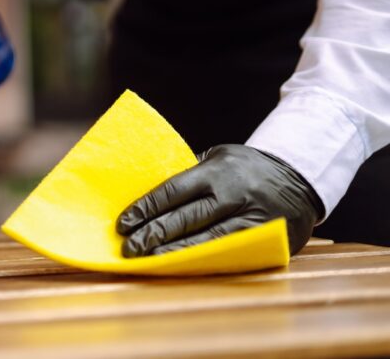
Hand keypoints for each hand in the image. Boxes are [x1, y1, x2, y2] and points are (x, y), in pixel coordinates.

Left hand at [116, 144, 324, 256]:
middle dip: (154, 234)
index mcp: (217, 171)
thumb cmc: (247, 167)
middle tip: (129, 248)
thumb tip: (153, 194)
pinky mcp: (264, 238)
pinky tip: (183, 266)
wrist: (300, 177)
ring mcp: (251, 218)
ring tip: (149, 260)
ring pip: (206, 239)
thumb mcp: (219, 157)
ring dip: (174, 252)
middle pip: (186, 217)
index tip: (124, 223)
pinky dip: (204, 259)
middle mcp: (233, 194)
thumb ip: (191, 173)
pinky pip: (229, 251)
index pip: (173, 190)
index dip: (147, 208)